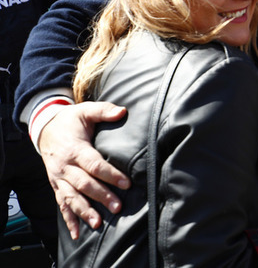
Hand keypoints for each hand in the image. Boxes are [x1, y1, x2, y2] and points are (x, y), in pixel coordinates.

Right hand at [39, 102, 130, 238]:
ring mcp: (59, 178)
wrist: (45, 129)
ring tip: (98, 223)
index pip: (94, 165)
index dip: (110, 174)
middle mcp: (65, 167)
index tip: (127, 183)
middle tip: (118, 206)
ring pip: (72, 197)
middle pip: (84, 184)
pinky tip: (76, 233)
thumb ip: (104, 110)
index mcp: (75, 149)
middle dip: (102, 196)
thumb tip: (122, 111)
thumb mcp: (85, 111)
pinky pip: (62, 204)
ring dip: (85, 211)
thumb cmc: (71, 121)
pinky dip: (69, 219)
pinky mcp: (56, 185)